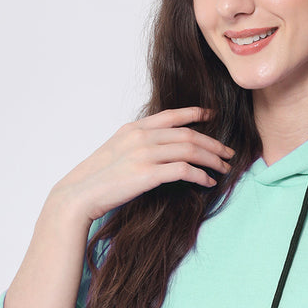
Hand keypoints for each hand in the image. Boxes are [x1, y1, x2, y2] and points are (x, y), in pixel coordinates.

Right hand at [51, 106, 234, 222]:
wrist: (78, 194)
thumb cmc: (97, 179)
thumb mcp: (116, 151)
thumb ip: (138, 145)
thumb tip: (160, 150)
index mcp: (134, 129)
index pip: (172, 115)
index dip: (195, 114)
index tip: (212, 116)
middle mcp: (141, 137)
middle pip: (189, 134)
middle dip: (213, 144)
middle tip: (228, 153)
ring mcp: (144, 154)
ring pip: (191, 150)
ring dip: (212, 160)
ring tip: (224, 168)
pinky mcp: (148, 174)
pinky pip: (184, 170)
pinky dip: (201, 176)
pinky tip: (208, 183)